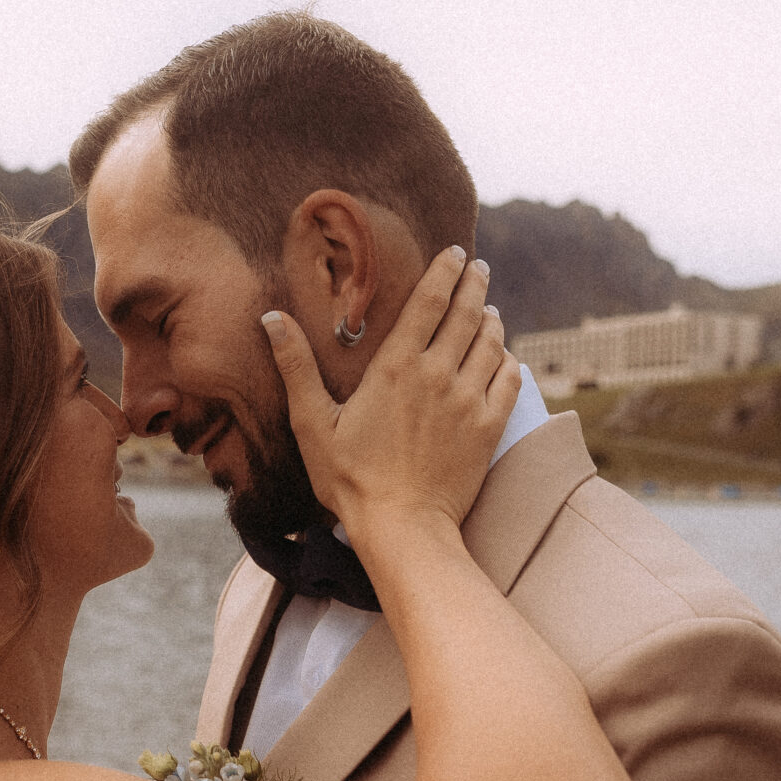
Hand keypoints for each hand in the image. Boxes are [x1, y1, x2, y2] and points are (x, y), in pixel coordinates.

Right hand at [263, 249, 520, 537]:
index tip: (455, 254)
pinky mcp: (489, 428)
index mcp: (396, 367)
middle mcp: (438, 375)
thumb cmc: (349, 478)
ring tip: (489, 308)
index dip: (445, 272)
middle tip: (477, 267)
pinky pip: (509, 379)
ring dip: (492, 320)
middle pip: (467, 313)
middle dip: (474, 284)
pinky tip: (504, 355)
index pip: (429, 302)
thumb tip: (272, 318)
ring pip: (492, 342)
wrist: (402, 526)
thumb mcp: (312, 423)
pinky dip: (508, 360)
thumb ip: (296, 367)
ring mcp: (468, 401)